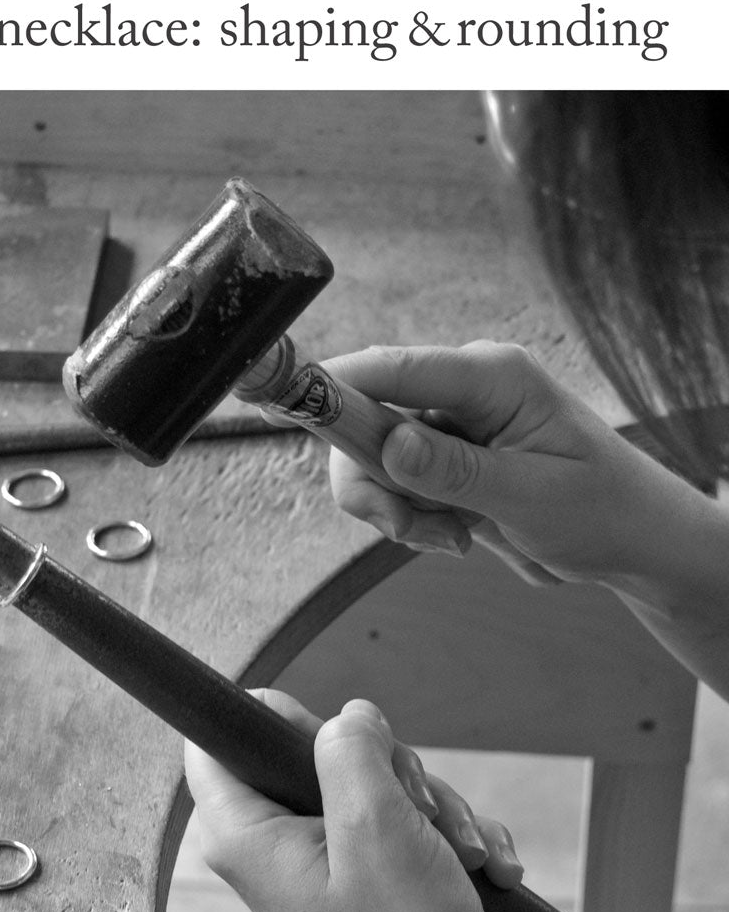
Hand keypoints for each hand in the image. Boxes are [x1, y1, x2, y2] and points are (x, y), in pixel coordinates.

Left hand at [184, 689, 523, 911]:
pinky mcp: (365, 868)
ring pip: (368, 778)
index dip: (273, 718)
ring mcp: (322, 856)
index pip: (217, 739)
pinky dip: (445, 833)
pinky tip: (483, 867)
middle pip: (309, 748)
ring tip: (459, 849)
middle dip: (382, 767)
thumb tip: (349, 715)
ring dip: (428, 804)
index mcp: (244, 834)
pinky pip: (400, 815)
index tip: (331, 737)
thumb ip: (348, 748)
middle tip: (414, 802)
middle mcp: (272, 843)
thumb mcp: (374, 823)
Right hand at [325, 341, 685, 587]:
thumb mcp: (532, 495)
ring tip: (450, 537)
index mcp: (492, 376)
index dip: (333, 382)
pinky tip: (455, 535)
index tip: (281, 399)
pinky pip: (389, 484)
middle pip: (364, 419)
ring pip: (369, 459)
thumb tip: (389, 445)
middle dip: (372, 482)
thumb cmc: (601, 510)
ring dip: (395, 509)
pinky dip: (407, 518)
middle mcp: (461, 389)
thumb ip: (456, 471)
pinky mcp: (439, 457)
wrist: (629, 542)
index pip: (394, 368)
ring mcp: (446, 423)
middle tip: (405, 528)